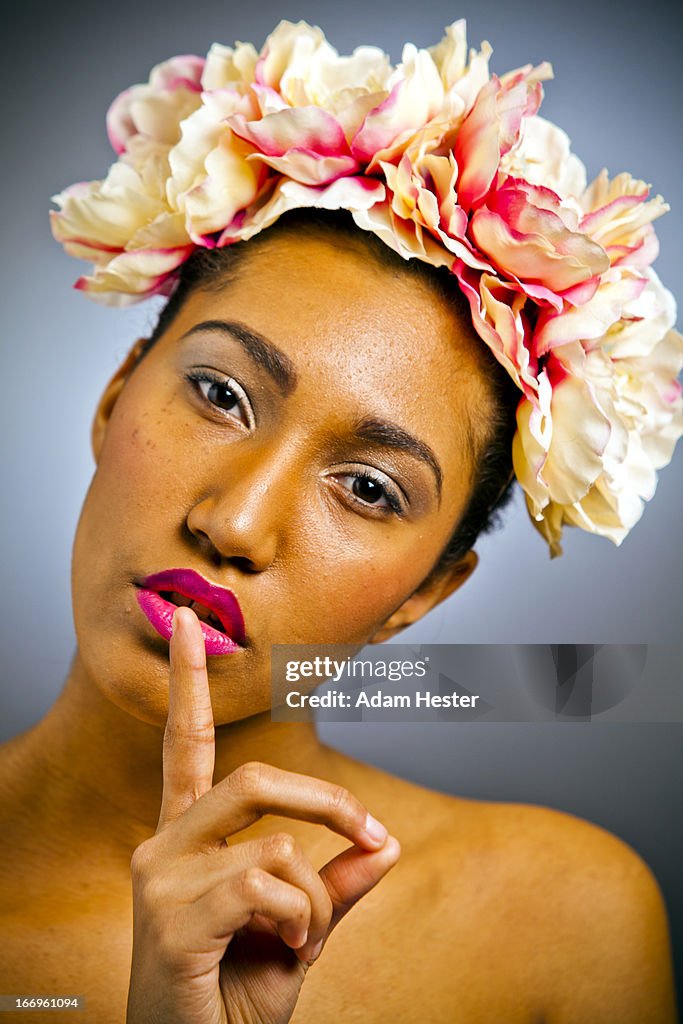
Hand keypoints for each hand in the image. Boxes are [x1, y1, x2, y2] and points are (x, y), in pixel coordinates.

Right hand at [126, 606, 399, 1023]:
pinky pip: (268, 882)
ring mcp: (159, 881)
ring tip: (304, 941)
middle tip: (372, 835)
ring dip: (317, 895)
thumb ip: (337, 887)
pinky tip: (288, 954)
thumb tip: (389, 845)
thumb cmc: (238, 998)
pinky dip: (303, 919)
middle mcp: (162, 846)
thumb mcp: (300, 934)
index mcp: (185, 839)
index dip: (188, 681)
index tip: (188, 622)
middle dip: (329, 800)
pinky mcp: (169, 919)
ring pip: (276, 839)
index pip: (186, 744)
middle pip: (253, 776)